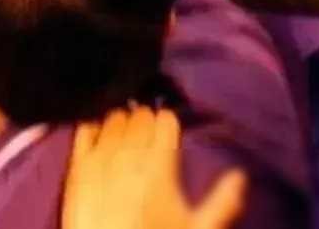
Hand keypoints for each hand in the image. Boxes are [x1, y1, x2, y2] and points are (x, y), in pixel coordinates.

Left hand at [62, 109, 245, 228]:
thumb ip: (222, 203)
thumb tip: (241, 177)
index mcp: (160, 164)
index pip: (165, 119)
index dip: (169, 125)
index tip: (169, 136)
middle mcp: (130, 153)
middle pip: (140, 114)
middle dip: (147, 122)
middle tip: (150, 139)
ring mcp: (101, 157)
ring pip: (114, 117)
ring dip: (122, 123)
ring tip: (127, 139)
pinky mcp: (77, 166)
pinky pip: (85, 127)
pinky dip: (94, 126)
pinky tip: (100, 136)